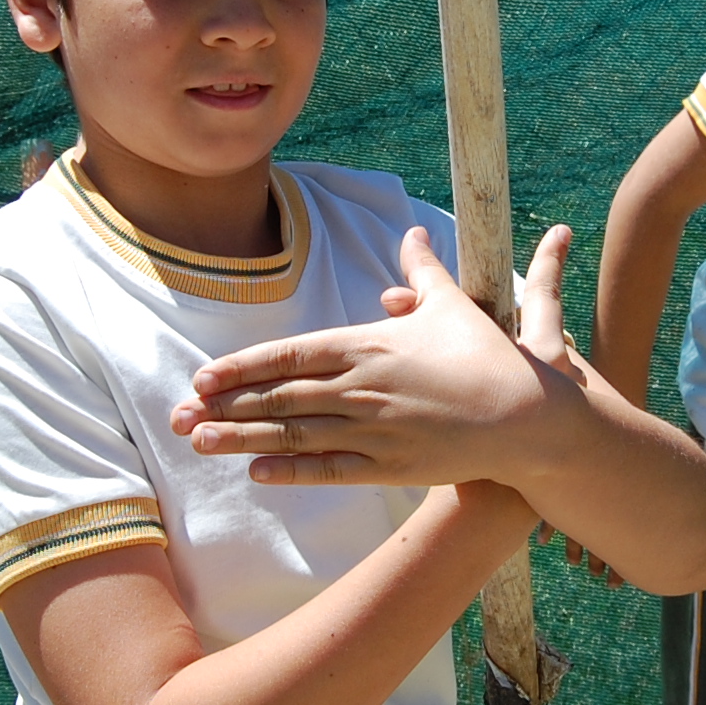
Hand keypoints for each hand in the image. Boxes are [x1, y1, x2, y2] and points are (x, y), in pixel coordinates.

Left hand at [171, 226, 577, 487]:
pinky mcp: (390, 465)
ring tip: (200, 443)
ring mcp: (374, 429)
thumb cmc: (487, 357)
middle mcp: (362, 387)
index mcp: (368, 344)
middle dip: (225, 406)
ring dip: (243, 439)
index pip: (290, 354)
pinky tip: (256, 473)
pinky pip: (329, 469)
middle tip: (179, 415)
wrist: (526, 416)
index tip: (204, 376)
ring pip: (295, 434)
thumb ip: (424, 270)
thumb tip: (416, 232)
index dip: (243, 367)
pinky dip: (290, 471)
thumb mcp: (452, 304)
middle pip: (280, 396)